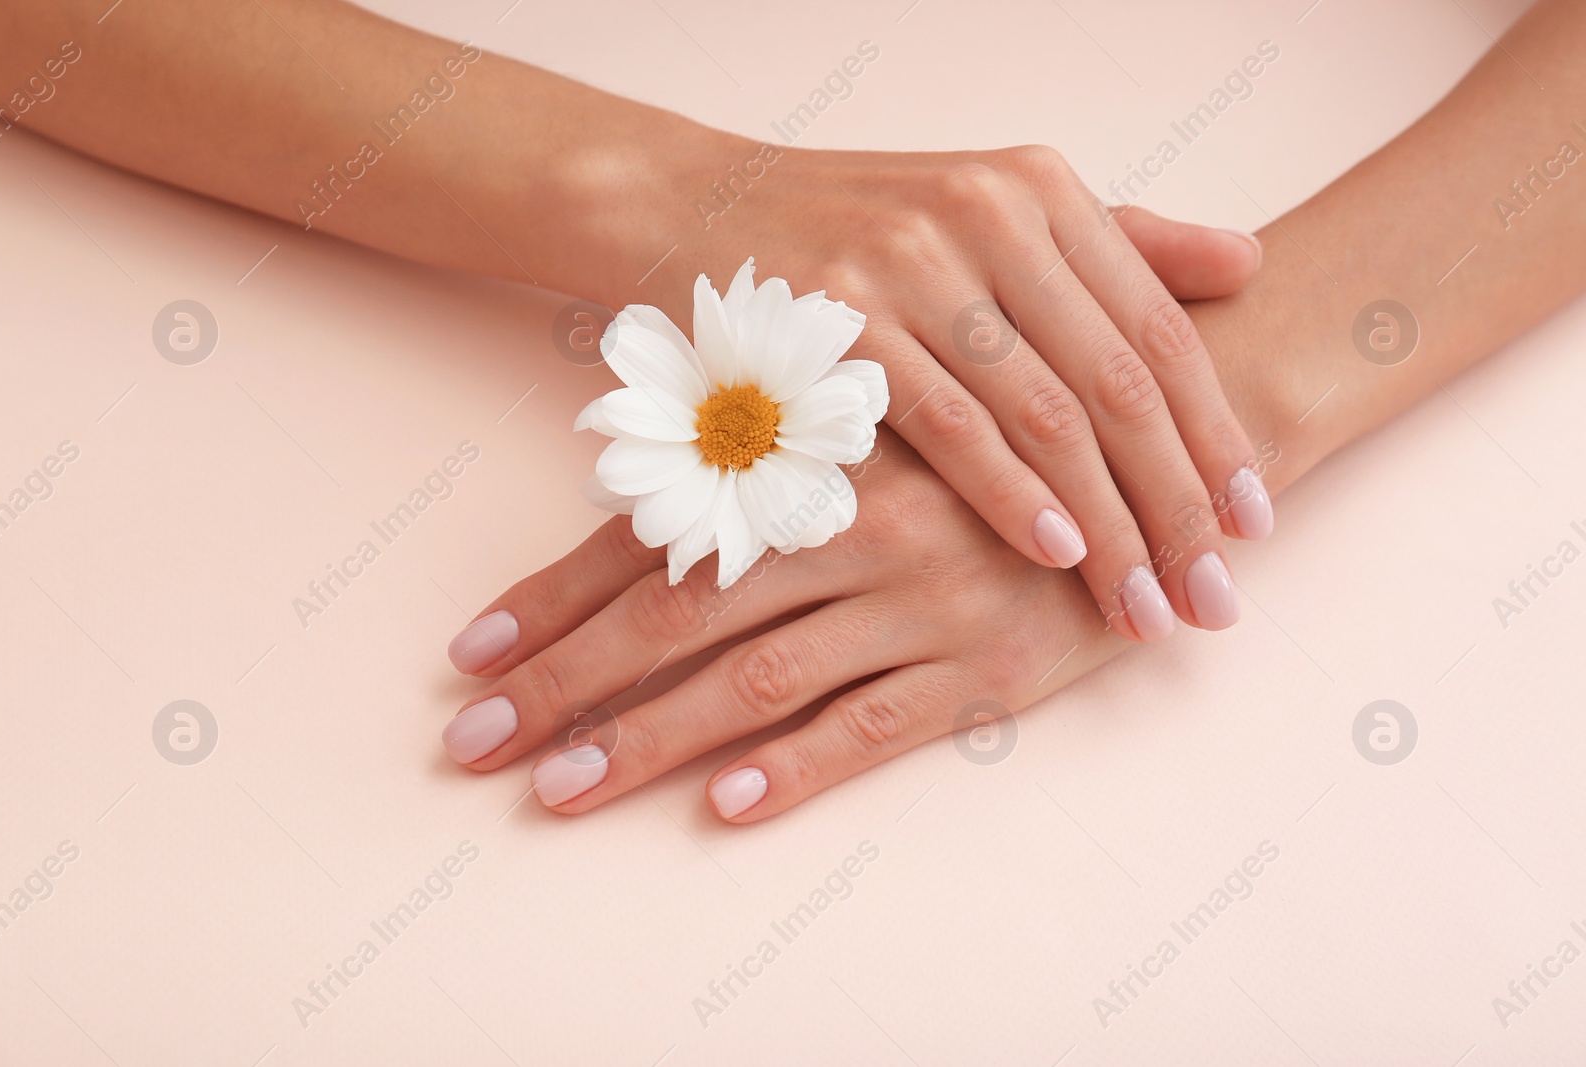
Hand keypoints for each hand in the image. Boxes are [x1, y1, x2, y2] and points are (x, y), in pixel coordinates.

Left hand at [441, 433, 1121, 819]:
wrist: (1159, 455)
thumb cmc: (1001, 433)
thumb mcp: (885, 422)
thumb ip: (777, 455)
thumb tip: (645, 504)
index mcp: (816, 462)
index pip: (655, 536)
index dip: (554, 599)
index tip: (470, 655)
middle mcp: (852, 527)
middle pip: (675, 614)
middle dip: (563, 682)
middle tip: (472, 740)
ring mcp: (919, 600)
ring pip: (753, 678)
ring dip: (644, 739)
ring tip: (556, 791)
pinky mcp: (987, 668)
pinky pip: (874, 726)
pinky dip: (796, 766)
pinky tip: (724, 804)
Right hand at [623, 141, 1271, 639]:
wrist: (683, 202)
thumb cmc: (845, 233)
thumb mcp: (984, 214)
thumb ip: (1113, 244)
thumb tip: (1246, 265)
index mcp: (1038, 189)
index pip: (1158, 329)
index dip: (1218, 434)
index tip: (1256, 525)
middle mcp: (989, 213)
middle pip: (1120, 382)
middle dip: (1180, 503)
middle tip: (1215, 597)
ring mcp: (913, 262)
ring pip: (1047, 414)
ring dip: (1108, 525)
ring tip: (1148, 606)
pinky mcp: (840, 318)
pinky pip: (951, 426)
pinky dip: (1012, 497)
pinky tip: (1059, 557)